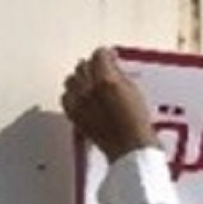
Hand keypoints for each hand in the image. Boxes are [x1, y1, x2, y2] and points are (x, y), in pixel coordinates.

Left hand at [61, 48, 158, 162]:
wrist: (129, 148)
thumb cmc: (137, 124)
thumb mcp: (134, 91)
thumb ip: (119, 75)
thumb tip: (111, 67)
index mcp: (106, 79)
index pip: (99, 55)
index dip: (106, 55)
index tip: (110, 58)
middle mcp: (89, 88)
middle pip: (82, 66)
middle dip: (92, 66)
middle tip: (101, 71)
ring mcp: (79, 102)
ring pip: (71, 80)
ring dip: (80, 79)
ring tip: (90, 84)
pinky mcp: (74, 115)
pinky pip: (66, 98)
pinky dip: (72, 95)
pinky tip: (82, 98)